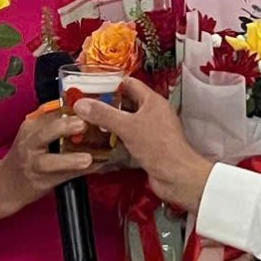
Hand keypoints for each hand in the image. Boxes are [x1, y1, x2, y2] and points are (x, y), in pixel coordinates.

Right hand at [0, 101, 98, 204]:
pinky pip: (61, 177)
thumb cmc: (27, 154)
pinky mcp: (40, 181)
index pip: (50, 112)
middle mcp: (29, 143)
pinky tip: (93, 169)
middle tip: (83, 124)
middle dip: (64, 127)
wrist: (6, 184)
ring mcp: (33, 164)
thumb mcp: (35, 133)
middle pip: (44, 133)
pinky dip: (77, 174)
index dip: (71, 108)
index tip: (89, 105)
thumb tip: (89, 111)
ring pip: (49, 161)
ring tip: (87, 159)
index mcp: (31, 126)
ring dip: (69, 160)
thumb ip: (55, 121)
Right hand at [72, 79, 213, 213]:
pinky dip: (117, 139)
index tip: (93, 86)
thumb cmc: (162, 149)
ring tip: (92, 122)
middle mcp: (154, 114)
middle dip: (108, 104)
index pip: (129, 84)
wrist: (176, 176)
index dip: (111, 83)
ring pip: (128, 121)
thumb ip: (104, 114)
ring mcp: (152, 131)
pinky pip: (130, 138)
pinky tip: (104, 142)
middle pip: (127, 103)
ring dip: (112, 122)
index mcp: (153, 102)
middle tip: (89, 105)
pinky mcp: (149, 147)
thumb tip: (84, 104)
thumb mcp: (127, 127)